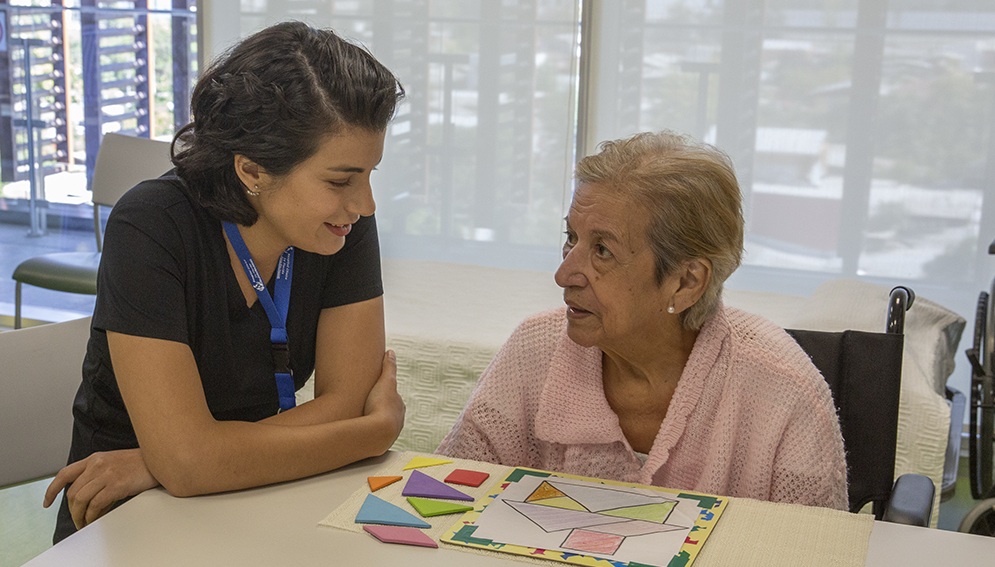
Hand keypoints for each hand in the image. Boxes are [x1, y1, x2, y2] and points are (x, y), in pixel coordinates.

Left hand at [43, 448, 158, 528]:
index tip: (47, 501)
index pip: (65, 474)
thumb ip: (97, 476)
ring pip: (80, 499)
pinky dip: (92, 515)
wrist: (159, 460)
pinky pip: (95, 504)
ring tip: (84, 522)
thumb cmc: (139, 464)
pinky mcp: (116, 485)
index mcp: (94, 459)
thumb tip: (87, 499)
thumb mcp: (113, 463)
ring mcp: (106, 474)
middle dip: (71, 511)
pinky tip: (95, 518)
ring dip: (80, 516)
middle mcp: (97, 465)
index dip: (52, 490)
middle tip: (77, 519)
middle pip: (72, 492)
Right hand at [363, 350, 405, 443]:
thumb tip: (391, 352)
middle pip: (388, 413)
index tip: (376, 392)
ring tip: (362, 421)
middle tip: (368, 406)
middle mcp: (397, 421)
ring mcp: (389, 434)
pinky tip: (360, 433)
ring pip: (381, 426)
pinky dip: (368, 433)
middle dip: (380, 409)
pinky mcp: (379, 445)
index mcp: (399, 406)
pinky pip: (373, 436)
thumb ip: (388, 367)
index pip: (393, 398)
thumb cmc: (381, 405)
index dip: (384, 393)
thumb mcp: (385, 381)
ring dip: (373, 423)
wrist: (377, 433)